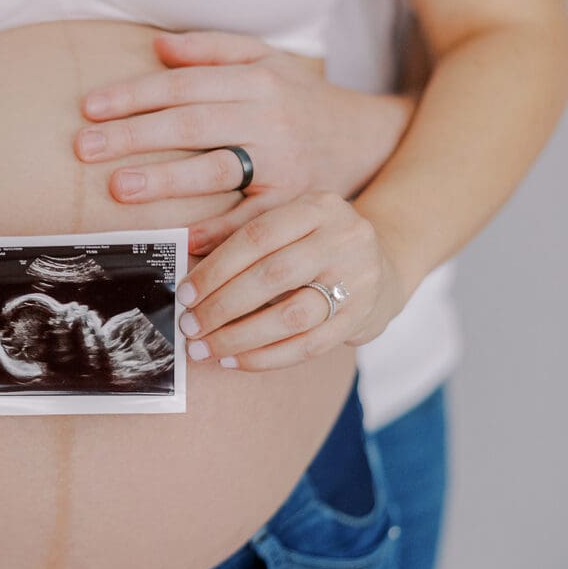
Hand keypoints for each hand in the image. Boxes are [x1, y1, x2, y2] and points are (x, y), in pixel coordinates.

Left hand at [75, 31, 408, 254]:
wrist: (368, 138)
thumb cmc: (301, 100)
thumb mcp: (266, 61)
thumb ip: (213, 49)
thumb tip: (158, 47)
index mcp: (255, 81)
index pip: (184, 84)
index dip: (134, 95)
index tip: (91, 109)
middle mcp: (269, 119)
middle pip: (192, 124)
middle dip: (134, 135)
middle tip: (86, 148)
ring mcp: (282, 163)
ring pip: (217, 169)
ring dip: (166, 180)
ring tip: (119, 188)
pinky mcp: (292, 202)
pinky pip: (250, 219)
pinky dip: (217, 231)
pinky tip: (180, 237)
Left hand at [176, 192, 405, 370]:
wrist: (383, 263)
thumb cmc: (314, 242)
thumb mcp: (285, 222)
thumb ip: (236, 230)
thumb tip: (188, 244)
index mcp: (318, 207)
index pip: (257, 236)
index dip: (216, 268)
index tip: (185, 293)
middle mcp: (344, 239)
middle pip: (273, 277)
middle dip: (222, 306)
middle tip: (189, 326)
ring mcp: (358, 281)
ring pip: (291, 316)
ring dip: (240, 337)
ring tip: (205, 348)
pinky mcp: (361, 318)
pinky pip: (307, 346)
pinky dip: (265, 357)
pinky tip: (234, 360)